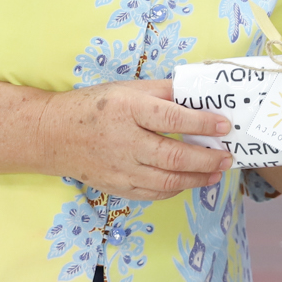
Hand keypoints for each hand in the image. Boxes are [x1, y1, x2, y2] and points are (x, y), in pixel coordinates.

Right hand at [38, 79, 232, 201]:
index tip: (224, 125)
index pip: (172, 117)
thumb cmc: (95, 106)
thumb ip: (163, 91)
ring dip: (197, 178)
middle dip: (206, 158)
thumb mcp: (128, 88)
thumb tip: (197, 94)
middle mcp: (126, 142)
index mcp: (129, 109)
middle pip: (173, 155)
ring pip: (167, 180)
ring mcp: (121, 169)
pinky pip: (153, 193)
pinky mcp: (117, 187)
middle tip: (227, 156)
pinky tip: (189, 182)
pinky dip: (175, 189)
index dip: (201, 122)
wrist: (54, 134)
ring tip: (216, 172)